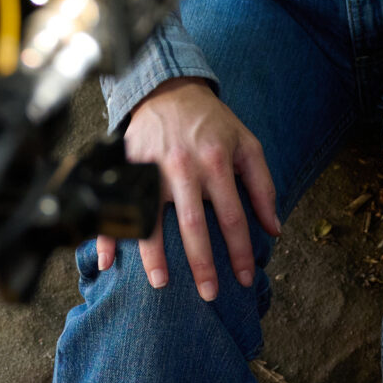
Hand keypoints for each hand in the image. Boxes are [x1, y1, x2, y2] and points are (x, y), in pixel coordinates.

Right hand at [95, 77, 278, 300]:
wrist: (169, 89)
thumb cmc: (212, 122)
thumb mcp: (247, 145)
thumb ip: (263, 186)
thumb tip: (274, 229)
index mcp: (216, 163)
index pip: (232, 217)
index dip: (239, 252)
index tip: (244, 279)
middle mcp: (184, 167)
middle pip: (192, 224)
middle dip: (201, 264)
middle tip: (207, 294)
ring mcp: (152, 167)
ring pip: (152, 218)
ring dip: (154, 256)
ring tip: (160, 283)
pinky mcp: (127, 165)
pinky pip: (116, 203)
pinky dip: (108, 234)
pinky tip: (108, 262)